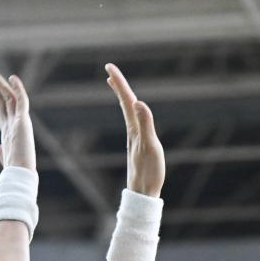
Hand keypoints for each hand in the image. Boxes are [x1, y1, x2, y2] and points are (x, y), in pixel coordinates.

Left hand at [0, 69, 35, 170]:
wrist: (20, 173)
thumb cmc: (13, 169)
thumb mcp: (4, 157)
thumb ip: (0, 150)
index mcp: (9, 129)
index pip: (0, 106)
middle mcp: (14, 122)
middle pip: (3, 98)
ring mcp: (20, 121)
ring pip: (10, 97)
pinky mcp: (24, 122)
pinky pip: (21, 101)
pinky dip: (18, 89)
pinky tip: (12, 78)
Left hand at [105, 63, 163, 197]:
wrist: (143, 194)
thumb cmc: (148, 172)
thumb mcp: (150, 147)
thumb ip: (145, 124)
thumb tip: (137, 102)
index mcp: (134, 129)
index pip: (127, 100)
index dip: (119, 83)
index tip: (109, 66)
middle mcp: (132, 131)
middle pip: (125, 104)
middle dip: (119, 86)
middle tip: (110, 70)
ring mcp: (135, 139)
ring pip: (128, 112)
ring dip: (123, 97)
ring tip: (115, 85)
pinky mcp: (139, 146)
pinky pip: (134, 122)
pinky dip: (131, 112)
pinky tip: (131, 114)